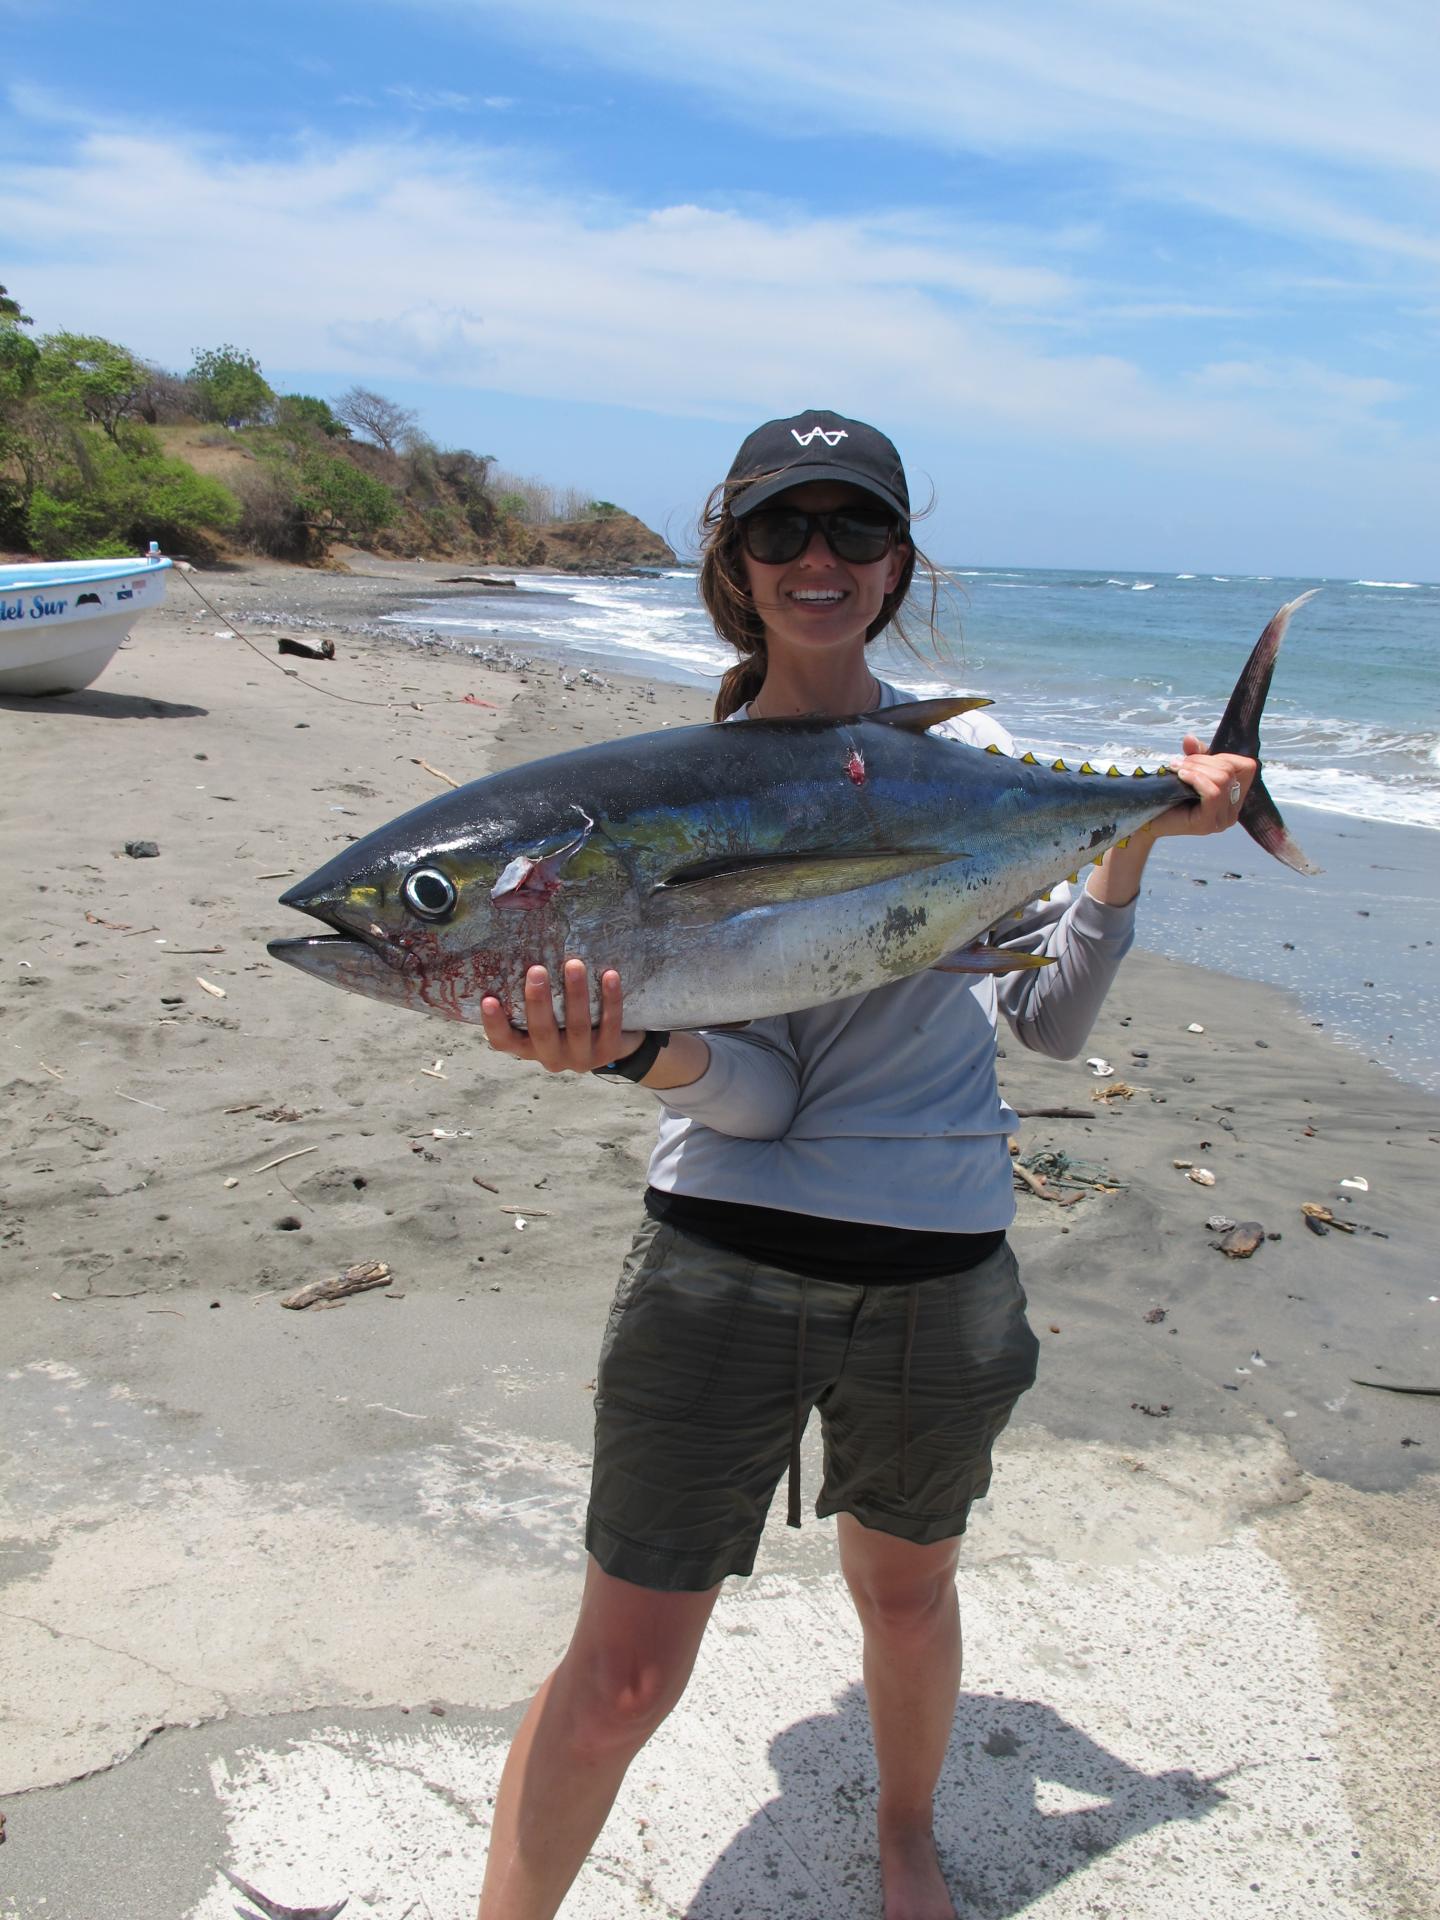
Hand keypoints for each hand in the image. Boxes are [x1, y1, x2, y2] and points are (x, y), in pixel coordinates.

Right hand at [479, 959, 641, 1074]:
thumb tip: (512, 949)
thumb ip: (531, 995)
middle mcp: (551, 1057)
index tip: (488, 1000)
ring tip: (574, 964)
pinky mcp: (608, 1051)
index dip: (494, 1024)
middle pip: (542, 1032)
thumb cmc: (564, 1020)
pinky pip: (610, 1024)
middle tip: (536, 970)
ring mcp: (580, 1057)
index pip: (503, 1041)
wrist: (609, 1042)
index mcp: (528, 1047)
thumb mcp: (545, 1014)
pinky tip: (610, 975)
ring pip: (577, 1027)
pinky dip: (611, 999)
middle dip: (539, 1001)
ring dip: (576, 994)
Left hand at [1149, 734, 1255, 839]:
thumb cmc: (1169, 796)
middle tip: (1179, 763)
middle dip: (1202, 760)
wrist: (1147, 820)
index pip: (1247, 767)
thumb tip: (1190, 738)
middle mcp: (1233, 811)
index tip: (1197, 759)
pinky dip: (1196, 779)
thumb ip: (1195, 754)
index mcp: (1234, 796)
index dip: (1223, 756)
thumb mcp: (1189, 769)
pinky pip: (1213, 793)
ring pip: (1222, 780)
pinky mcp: (1207, 824)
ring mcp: (1222, 819)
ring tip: (1177, 768)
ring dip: (1197, 768)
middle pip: (1229, 771)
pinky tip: (1181, 776)